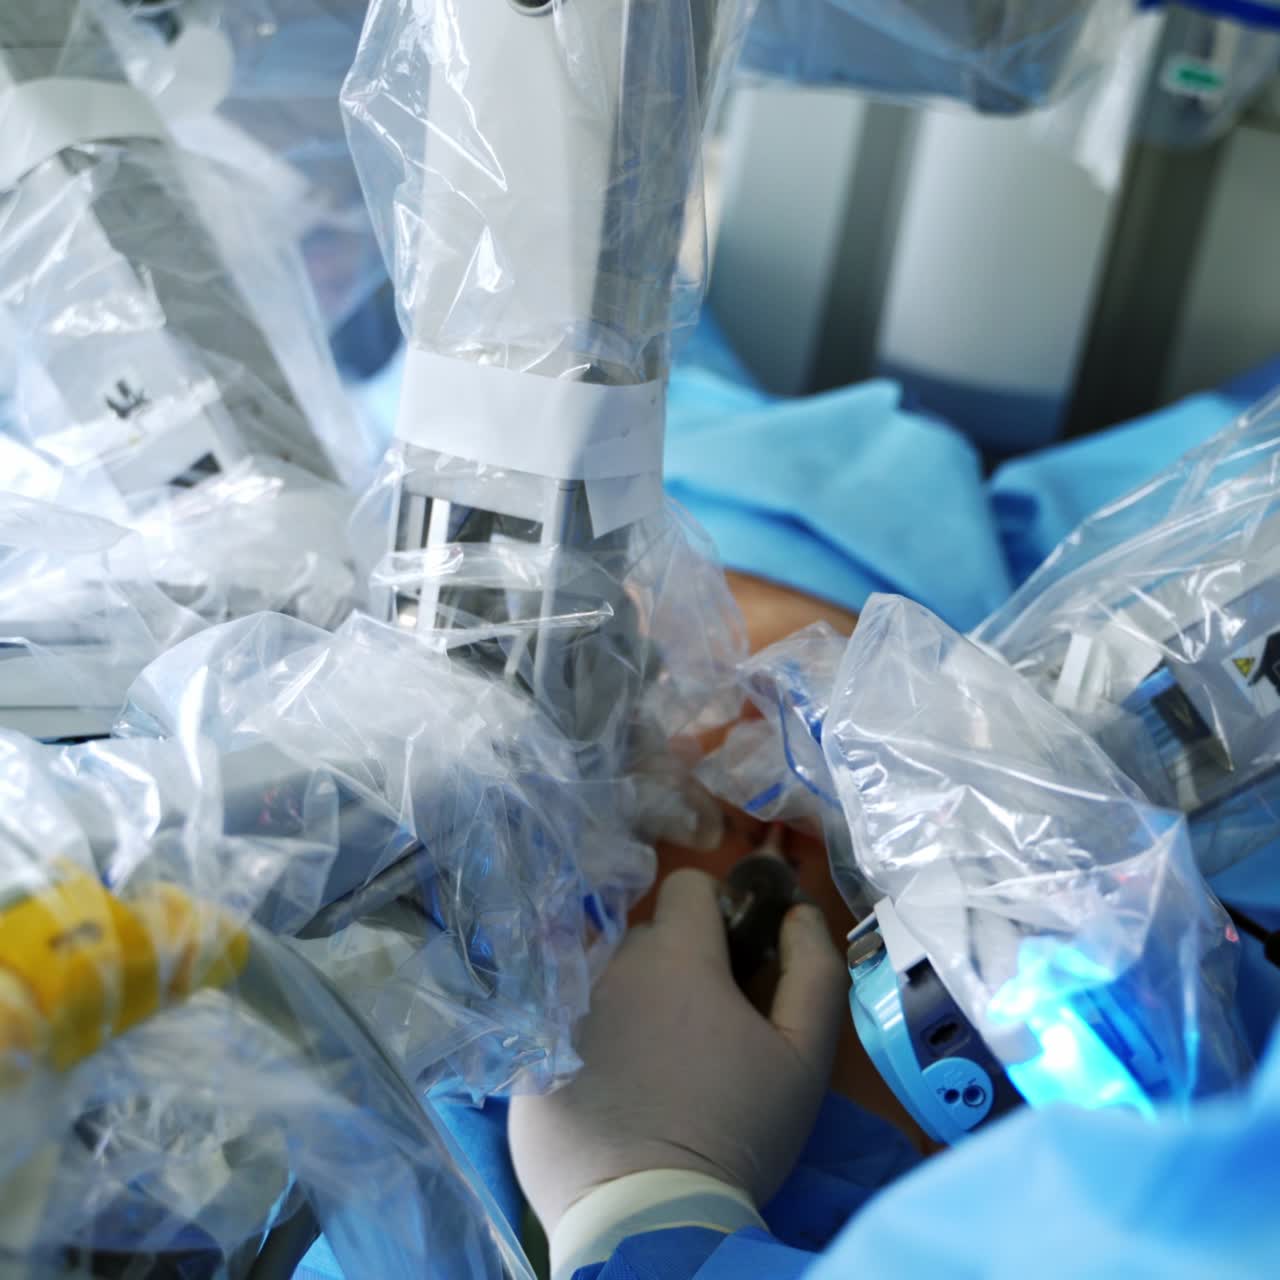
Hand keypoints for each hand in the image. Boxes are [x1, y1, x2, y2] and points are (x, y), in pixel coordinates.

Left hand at [509, 867, 847, 1233]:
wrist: (650, 1221)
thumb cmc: (738, 1130)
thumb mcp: (804, 1056)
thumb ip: (813, 970)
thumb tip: (799, 913)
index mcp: (675, 955)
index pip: (688, 887)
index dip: (716, 913)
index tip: (731, 959)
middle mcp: (609, 969)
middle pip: (646, 939)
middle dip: (675, 966)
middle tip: (700, 1030)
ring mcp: (560, 1013)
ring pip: (603, 984)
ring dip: (629, 1004)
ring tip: (653, 1068)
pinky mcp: (528, 1061)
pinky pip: (564, 1032)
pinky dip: (588, 1050)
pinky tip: (613, 1098)